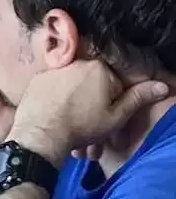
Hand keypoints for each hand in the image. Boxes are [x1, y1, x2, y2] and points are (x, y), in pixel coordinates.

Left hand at [10, 59, 167, 164]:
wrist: (41, 135)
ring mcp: (54, 71)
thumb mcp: (116, 116)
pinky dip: (55, 104)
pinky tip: (54, 122)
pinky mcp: (37, 81)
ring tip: (70, 135)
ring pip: (71, 91)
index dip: (110, 107)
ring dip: (73, 112)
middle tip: (87, 134)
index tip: (103, 123)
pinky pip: (52, 91)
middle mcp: (76, 63)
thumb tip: (162, 86)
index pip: (113, 85)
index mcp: (99, 68)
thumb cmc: (82, 126)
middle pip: (89, 88)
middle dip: (91, 112)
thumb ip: (138, 99)